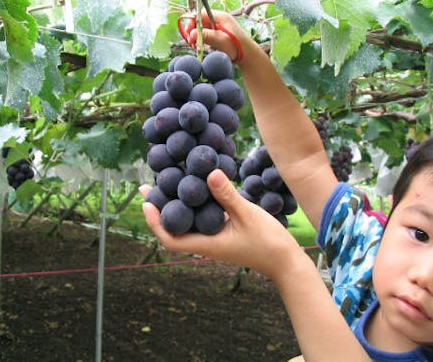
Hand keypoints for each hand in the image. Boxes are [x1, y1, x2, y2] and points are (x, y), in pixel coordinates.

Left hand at [139, 169, 302, 279]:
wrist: (285, 260)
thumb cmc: (268, 242)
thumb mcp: (248, 215)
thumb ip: (228, 196)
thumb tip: (210, 173)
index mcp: (206, 245)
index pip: (170, 240)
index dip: (155, 222)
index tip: (146, 203)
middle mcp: (205, 243)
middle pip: (173, 228)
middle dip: (159, 209)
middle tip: (148, 186)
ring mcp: (213, 239)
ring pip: (187, 222)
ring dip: (175, 205)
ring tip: (166, 182)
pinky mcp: (221, 233)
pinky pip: (200, 219)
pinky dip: (193, 205)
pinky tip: (194, 187)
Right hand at [188, 10, 254, 66]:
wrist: (247, 55)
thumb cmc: (237, 47)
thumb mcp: (220, 41)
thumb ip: (206, 36)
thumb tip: (191, 34)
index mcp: (221, 17)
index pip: (201, 14)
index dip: (192, 22)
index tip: (188, 33)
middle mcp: (219, 20)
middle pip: (200, 21)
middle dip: (193, 30)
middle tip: (190, 41)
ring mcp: (219, 27)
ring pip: (202, 28)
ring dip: (196, 36)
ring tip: (194, 45)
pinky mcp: (218, 34)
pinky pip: (206, 34)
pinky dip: (201, 39)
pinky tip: (200, 46)